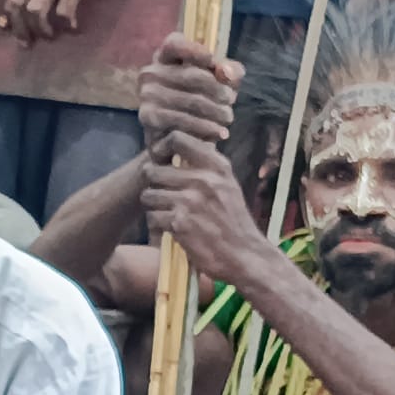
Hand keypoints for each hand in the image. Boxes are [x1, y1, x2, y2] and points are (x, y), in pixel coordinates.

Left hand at [1, 0, 136, 44]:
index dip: (9, 11)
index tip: (10, 26)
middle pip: (18, 2)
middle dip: (18, 27)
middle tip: (26, 42)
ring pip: (35, 9)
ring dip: (41, 29)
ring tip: (51, 36)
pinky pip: (64, 10)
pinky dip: (67, 24)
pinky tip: (74, 29)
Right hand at [138, 34, 241, 156]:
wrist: (180, 143)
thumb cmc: (202, 106)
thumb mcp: (221, 85)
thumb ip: (230, 73)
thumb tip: (226, 72)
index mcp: (164, 58)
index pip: (174, 44)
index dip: (193, 50)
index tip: (212, 59)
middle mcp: (150, 74)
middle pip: (191, 75)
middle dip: (217, 90)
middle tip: (231, 101)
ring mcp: (147, 97)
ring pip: (190, 101)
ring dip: (215, 112)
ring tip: (228, 118)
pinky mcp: (149, 120)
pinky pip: (182, 123)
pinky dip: (205, 130)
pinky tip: (219, 134)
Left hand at [141, 129, 273, 282]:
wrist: (245, 256)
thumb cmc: (234, 221)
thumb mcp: (228, 185)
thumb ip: (207, 166)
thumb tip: (179, 147)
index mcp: (216, 166)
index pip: (177, 138)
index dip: (160, 147)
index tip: (159, 159)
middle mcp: (203, 180)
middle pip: (154, 170)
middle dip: (154, 185)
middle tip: (163, 196)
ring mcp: (190, 201)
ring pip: (149, 195)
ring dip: (154, 206)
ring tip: (168, 214)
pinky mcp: (180, 223)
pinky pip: (153, 217)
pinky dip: (159, 226)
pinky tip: (173, 229)